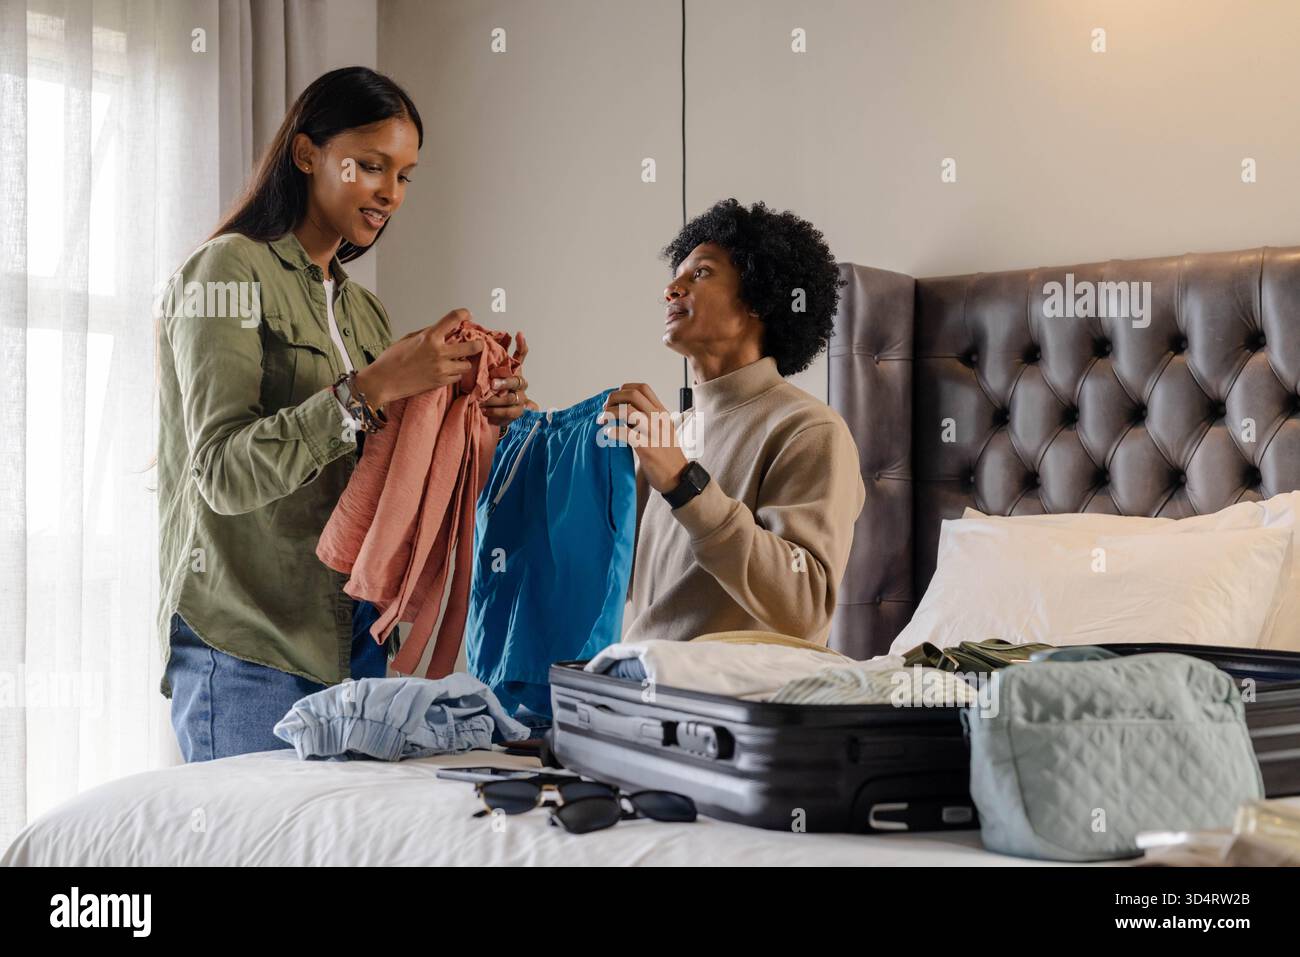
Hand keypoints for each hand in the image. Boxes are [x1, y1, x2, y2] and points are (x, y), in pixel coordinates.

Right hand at [353, 308, 484, 407]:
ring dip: (464, 361)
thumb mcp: (408, 339)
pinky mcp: (440, 382)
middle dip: (477, 344)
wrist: (383, 382)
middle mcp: (439, 352)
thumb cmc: (391, 360)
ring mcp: (442, 369)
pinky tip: (448, 371)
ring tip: (457, 360)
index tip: (466, 315)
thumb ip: (427, 333)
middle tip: (477, 343)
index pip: (454, 318)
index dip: (463, 314)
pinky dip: (455, 373)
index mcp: (429, 337)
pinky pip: (457, 377)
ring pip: (466, 364)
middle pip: (472, 346)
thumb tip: (441, 330)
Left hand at [481, 331, 534, 427]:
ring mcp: (520, 398)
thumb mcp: (488, 375)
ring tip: (482, 401)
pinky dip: (496, 412)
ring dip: (495, 400)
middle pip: (517, 380)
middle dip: (505, 382)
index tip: (519, 334)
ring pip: (511, 398)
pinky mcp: (517, 411)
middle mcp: (520, 383)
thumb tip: (480, 342)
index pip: (521, 356)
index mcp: (514, 371)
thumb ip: (487, 363)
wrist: (498, 413)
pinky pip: (508, 412)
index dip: (522, 346)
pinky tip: (485, 411)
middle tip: (492, 384)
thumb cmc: (492, 390)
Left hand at [599, 383, 689, 492]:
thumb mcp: (663, 430)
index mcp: (662, 412)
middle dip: (613, 398)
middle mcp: (659, 419)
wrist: (678, 477)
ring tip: (601, 420)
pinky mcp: (647, 448)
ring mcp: (654, 432)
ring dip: (609, 413)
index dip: (624, 389)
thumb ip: (649, 418)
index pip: (643, 388)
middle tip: (604, 408)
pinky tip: (607, 434)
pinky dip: (612, 431)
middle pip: (633, 395)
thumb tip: (624, 411)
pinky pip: (625, 433)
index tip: (614, 399)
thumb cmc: (667, 455)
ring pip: (628, 411)